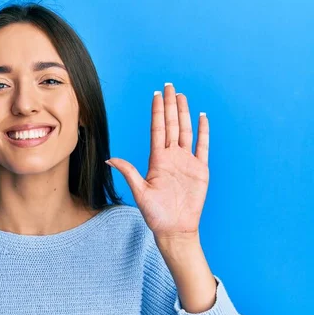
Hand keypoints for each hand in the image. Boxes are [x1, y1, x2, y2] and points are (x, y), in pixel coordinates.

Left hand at [105, 83, 209, 240]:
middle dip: (169, 105)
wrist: (175, 228)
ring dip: (184, 113)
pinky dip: (203, 131)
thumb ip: (129, 172)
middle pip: (171, 125)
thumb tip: (111, 159)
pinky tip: (201, 116)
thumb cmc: (156, 214)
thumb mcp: (140, 192)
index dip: (157, 112)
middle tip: (169, 86)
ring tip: (181, 96)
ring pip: (186, 131)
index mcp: (157, 159)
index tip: (156, 95)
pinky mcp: (200, 169)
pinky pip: (202, 146)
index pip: (157, 129)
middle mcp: (171, 157)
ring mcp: (186, 162)